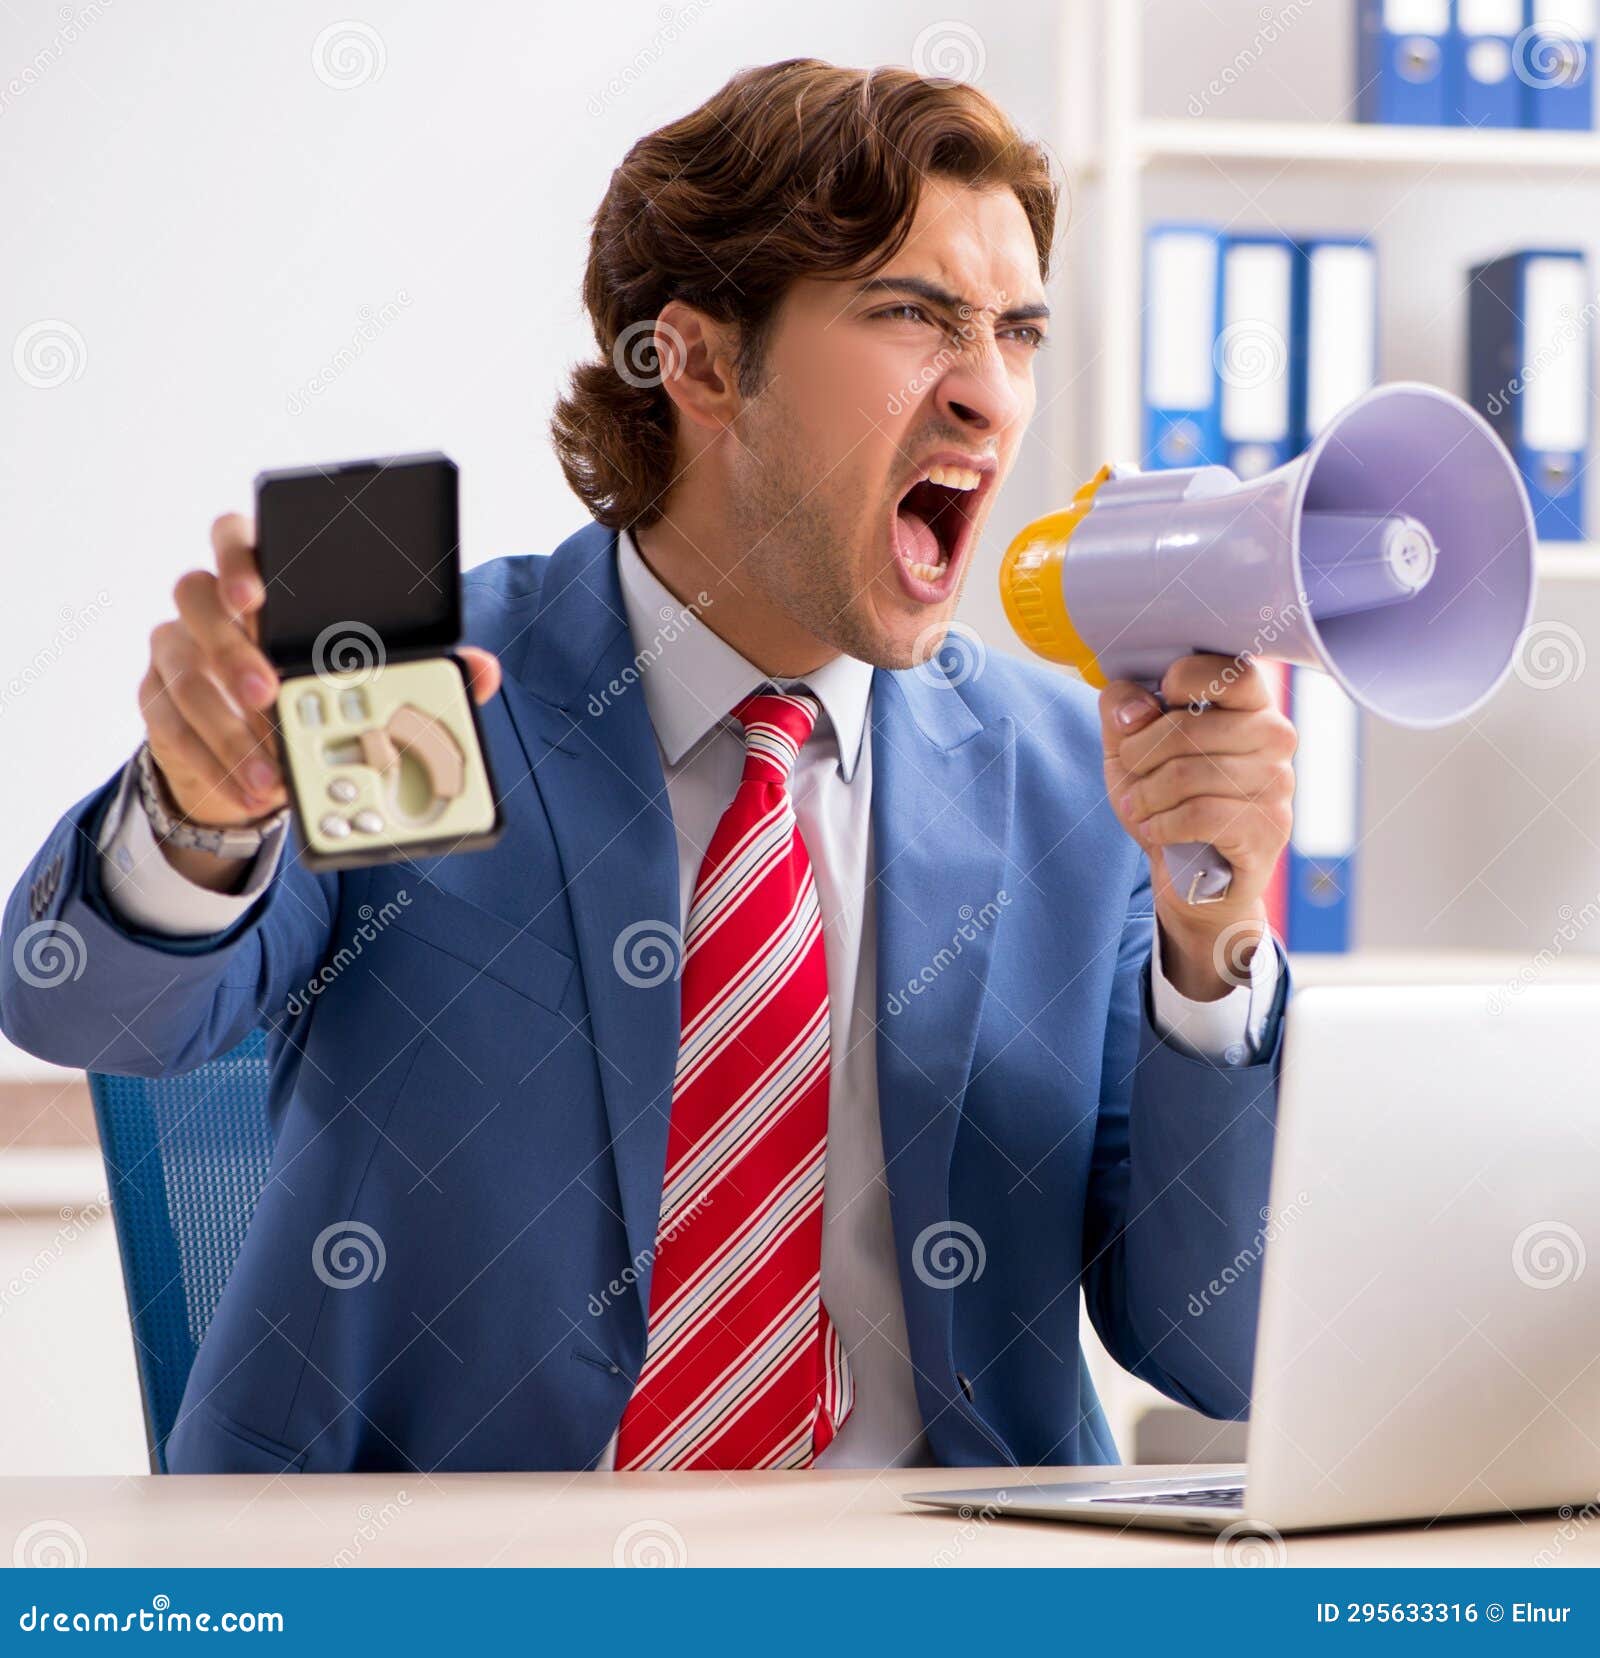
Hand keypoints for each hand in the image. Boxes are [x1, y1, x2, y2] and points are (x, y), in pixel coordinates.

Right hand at [140, 513, 503, 829]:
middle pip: (195, 596)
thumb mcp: (368, 678)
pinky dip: (212, 760)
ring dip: (228, 724)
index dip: (239, 554)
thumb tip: (482, 671)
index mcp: (261, 581)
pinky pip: (168, 725)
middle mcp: (208, 606)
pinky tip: (250, 785)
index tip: (257, 594)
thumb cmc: (314, 690)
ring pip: (184, 671)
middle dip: (231, 645)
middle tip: (269, 690)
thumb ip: (420, 669)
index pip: (235, 536)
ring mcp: (175, 650)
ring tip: (271, 764)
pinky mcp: (157, 701)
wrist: (256, 748)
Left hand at [1099, 653, 1294, 998]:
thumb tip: (1134, 709)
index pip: (1227, 669)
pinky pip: (1197, 815)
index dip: (1177, 684)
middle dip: (1139, 752)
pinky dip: (1161, 825)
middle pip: (1187, 726)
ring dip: (1145, 795)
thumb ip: (1123, 711)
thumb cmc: (1166, 799)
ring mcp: (1276, 782)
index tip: (1152, 711)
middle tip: (1131, 771)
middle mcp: (1273, 736)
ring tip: (1139, 806)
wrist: (1193, 875)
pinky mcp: (1266, 827)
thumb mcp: (1130, 748)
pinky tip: (1155, 829)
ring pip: (1186, 774)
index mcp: (1249, 703)